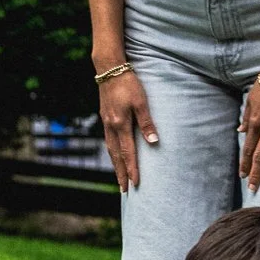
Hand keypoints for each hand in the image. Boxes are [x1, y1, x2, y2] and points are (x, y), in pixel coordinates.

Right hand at [98, 66, 157, 194]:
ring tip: (119, 177)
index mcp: (120, 124)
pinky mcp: (105, 117)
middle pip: (116, 156)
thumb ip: (147, 122)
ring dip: (115, 165)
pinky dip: (112, 152)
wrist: (109, 69)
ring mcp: (106, 122)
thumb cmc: (129, 83)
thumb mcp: (141, 101)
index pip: (128, 153)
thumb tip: (154, 142)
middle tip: (124, 190)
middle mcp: (110, 126)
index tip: (136, 184)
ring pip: (110, 149)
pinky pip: (108, 141)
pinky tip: (115, 155)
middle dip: (121, 173)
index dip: (132, 169)